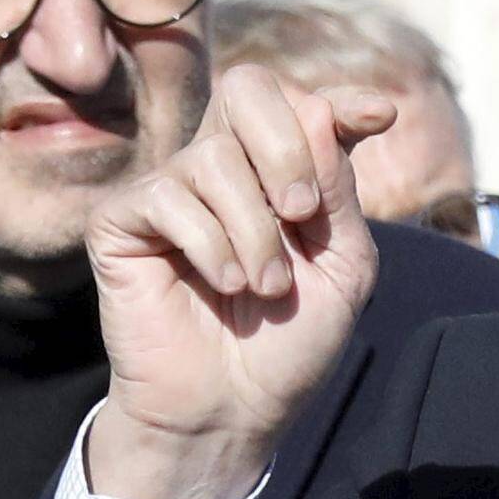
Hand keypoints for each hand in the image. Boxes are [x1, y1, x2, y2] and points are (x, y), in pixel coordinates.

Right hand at [81, 69, 388, 498]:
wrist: (232, 410)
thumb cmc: (288, 344)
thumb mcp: (342, 265)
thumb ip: (336, 188)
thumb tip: (323, 110)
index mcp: (275, 170)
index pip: (300, 102)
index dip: (339, 100)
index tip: (377, 118)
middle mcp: (220, 165)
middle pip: (246, 88)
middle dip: (286, 146)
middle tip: (304, 214)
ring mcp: (168, 189)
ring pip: (212, 157)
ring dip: (254, 229)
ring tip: (265, 287)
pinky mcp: (121, 221)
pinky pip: (167, 196)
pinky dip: (209, 244)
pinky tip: (223, 284)